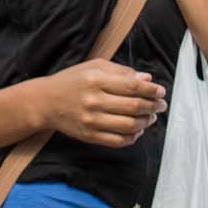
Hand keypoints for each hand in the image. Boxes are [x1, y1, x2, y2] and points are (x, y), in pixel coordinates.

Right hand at [40, 59, 167, 148]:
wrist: (46, 102)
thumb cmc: (72, 81)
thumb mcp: (94, 66)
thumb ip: (121, 71)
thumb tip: (147, 80)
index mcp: (95, 80)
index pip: (132, 87)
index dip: (151, 90)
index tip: (161, 91)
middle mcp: (93, 101)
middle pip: (134, 107)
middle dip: (153, 106)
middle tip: (161, 105)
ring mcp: (91, 121)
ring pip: (129, 125)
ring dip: (146, 122)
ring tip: (151, 117)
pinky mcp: (89, 136)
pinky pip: (118, 141)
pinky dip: (133, 136)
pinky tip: (137, 129)